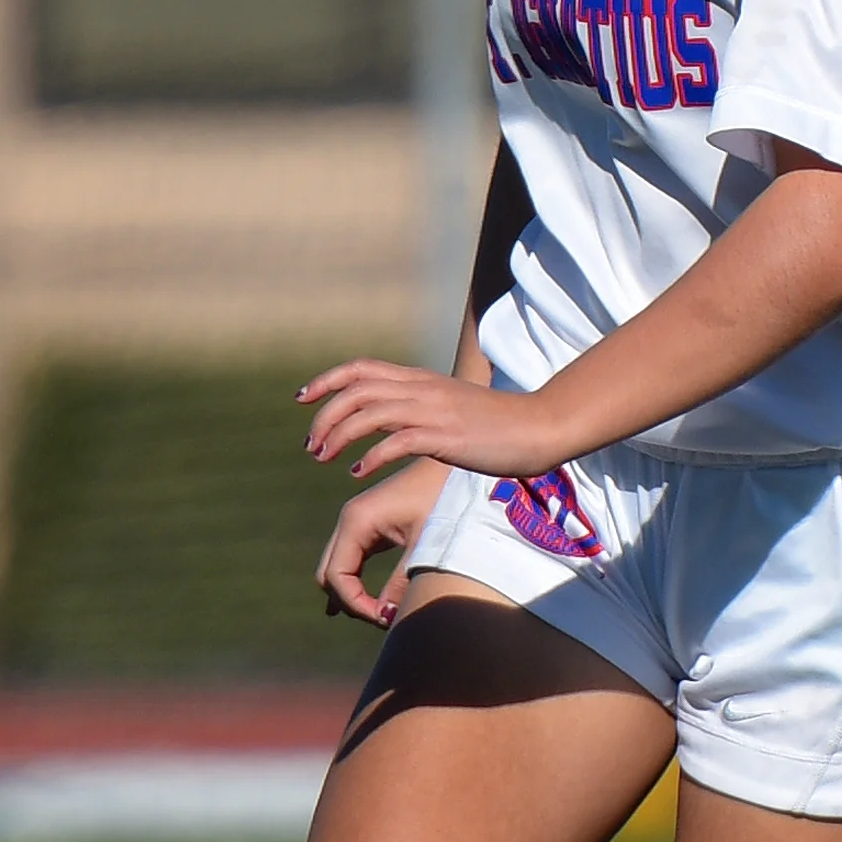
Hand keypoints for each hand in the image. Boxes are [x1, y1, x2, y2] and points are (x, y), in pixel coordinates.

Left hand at [300, 360, 564, 484]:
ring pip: (369, 413)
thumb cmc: (499, 424)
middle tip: (310, 446)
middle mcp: (422, 389)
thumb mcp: (452, 407)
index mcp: (420, 380)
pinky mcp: (446, 436)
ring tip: (324, 459)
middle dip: (324, 416)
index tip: (302, 399)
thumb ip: (423, 406)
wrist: (540, 427)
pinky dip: (371, 456)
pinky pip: (397, 442)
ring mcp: (433, 411)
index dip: (326, 380)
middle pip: (356, 390)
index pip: (361, 368)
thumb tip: (397, 421)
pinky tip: (359, 473)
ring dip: (338, 436)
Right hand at [315, 457, 451, 628]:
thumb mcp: (426, 545)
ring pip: (336, 569)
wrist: (457, 465)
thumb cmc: (446, 501)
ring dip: (353, 595)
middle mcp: (349, 520)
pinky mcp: (368, 525)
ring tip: (385, 615)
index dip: (355, 604)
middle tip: (385, 619)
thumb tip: (386, 617)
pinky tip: (367, 606)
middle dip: (351, 602)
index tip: (386, 618)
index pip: (336, 576)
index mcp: (357, 521)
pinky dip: (355, 583)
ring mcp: (356, 522)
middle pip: (328, 575)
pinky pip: (350, 560)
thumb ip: (403, 582)